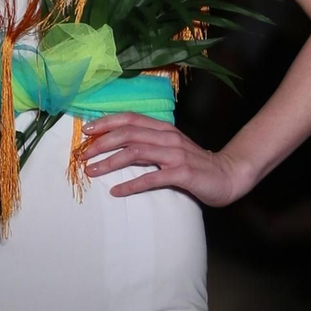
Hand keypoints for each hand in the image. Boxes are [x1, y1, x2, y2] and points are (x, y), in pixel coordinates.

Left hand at [78, 113, 253, 205]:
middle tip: (82, 155)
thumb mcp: (171, 148)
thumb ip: (150, 143)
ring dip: (110, 162)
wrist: (228, 175)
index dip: (107, 122)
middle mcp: (168, 138)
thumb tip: (118, 145)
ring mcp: (176, 155)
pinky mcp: (182, 174)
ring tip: (92, 171)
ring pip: (136, 152)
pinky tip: (116, 192)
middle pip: (128, 133)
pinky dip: (132, 185)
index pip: (131, 119)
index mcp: (164, 129)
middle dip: (101, 143)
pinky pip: (152, 178)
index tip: (86, 131)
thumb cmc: (195, 164)